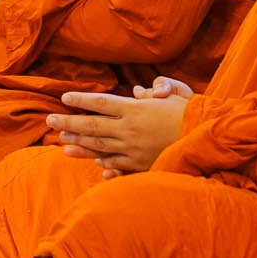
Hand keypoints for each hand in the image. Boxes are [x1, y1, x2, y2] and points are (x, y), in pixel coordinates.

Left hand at [46, 79, 194, 177]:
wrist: (207, 141)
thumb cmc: (191, 114)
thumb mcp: (173, 96)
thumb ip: (153, 92)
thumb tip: (137, 92)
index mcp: (135, 110)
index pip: (101, 103)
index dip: (80, 100)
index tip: (63, 97)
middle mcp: (129, 130)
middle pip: (92, 126)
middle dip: (68, 122)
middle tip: (49, 120)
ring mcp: (132, 150)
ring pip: (99, 147)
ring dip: (79, 144)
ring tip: (61, 142)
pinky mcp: (139, 165)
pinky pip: (116, 164)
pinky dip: (103, 162)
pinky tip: (92, 161)